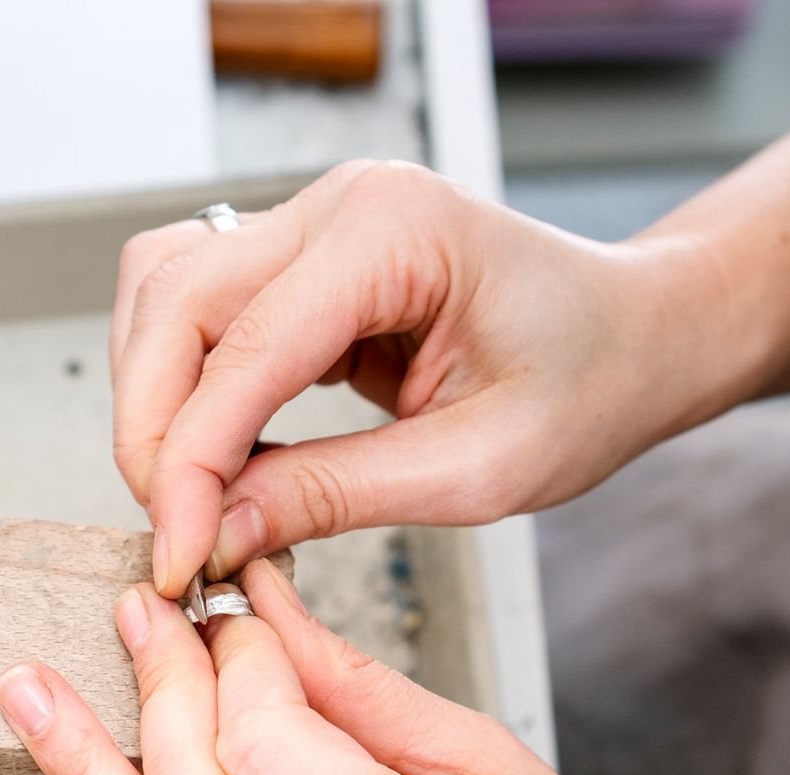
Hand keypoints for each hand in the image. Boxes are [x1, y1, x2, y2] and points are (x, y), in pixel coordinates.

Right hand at [112, 161, 747, 594]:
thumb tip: (219, 533)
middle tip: (175, 535)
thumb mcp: (479, 467)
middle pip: (174, 303)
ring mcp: (312, 223)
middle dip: (152, 431)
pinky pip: (197, 311)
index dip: (190, 462)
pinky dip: (182, 387)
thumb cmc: (590, 380)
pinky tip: (216, 458)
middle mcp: (337, 205)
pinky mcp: (299, 260)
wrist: (637, 335)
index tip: (180, 553)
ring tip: (191, 498)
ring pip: (164, 295)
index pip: (242, 348)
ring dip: (153, 402)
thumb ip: (338, 495)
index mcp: (393, 230)